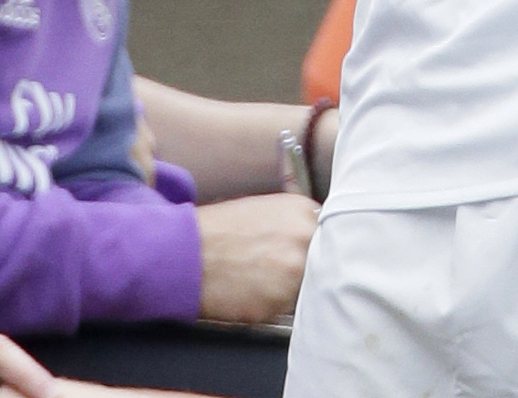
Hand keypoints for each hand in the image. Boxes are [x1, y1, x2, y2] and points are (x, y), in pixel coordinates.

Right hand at [193, 193, 314, 325]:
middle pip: (325, 262)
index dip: (320, 248)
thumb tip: (314, 238)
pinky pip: (286, 309)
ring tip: (261, 280)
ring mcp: (293, 272)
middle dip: (308, 270)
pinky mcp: (279, 302)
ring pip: (308, 289)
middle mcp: (304, 238)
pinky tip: (250, 292)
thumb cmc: (218, 231)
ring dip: (291, 290)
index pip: (332, 234)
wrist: (186, 253)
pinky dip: (271, 305)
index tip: (308, 255)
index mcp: (302, 211)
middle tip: (280, 270)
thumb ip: (295, 223)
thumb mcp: (263, 209)